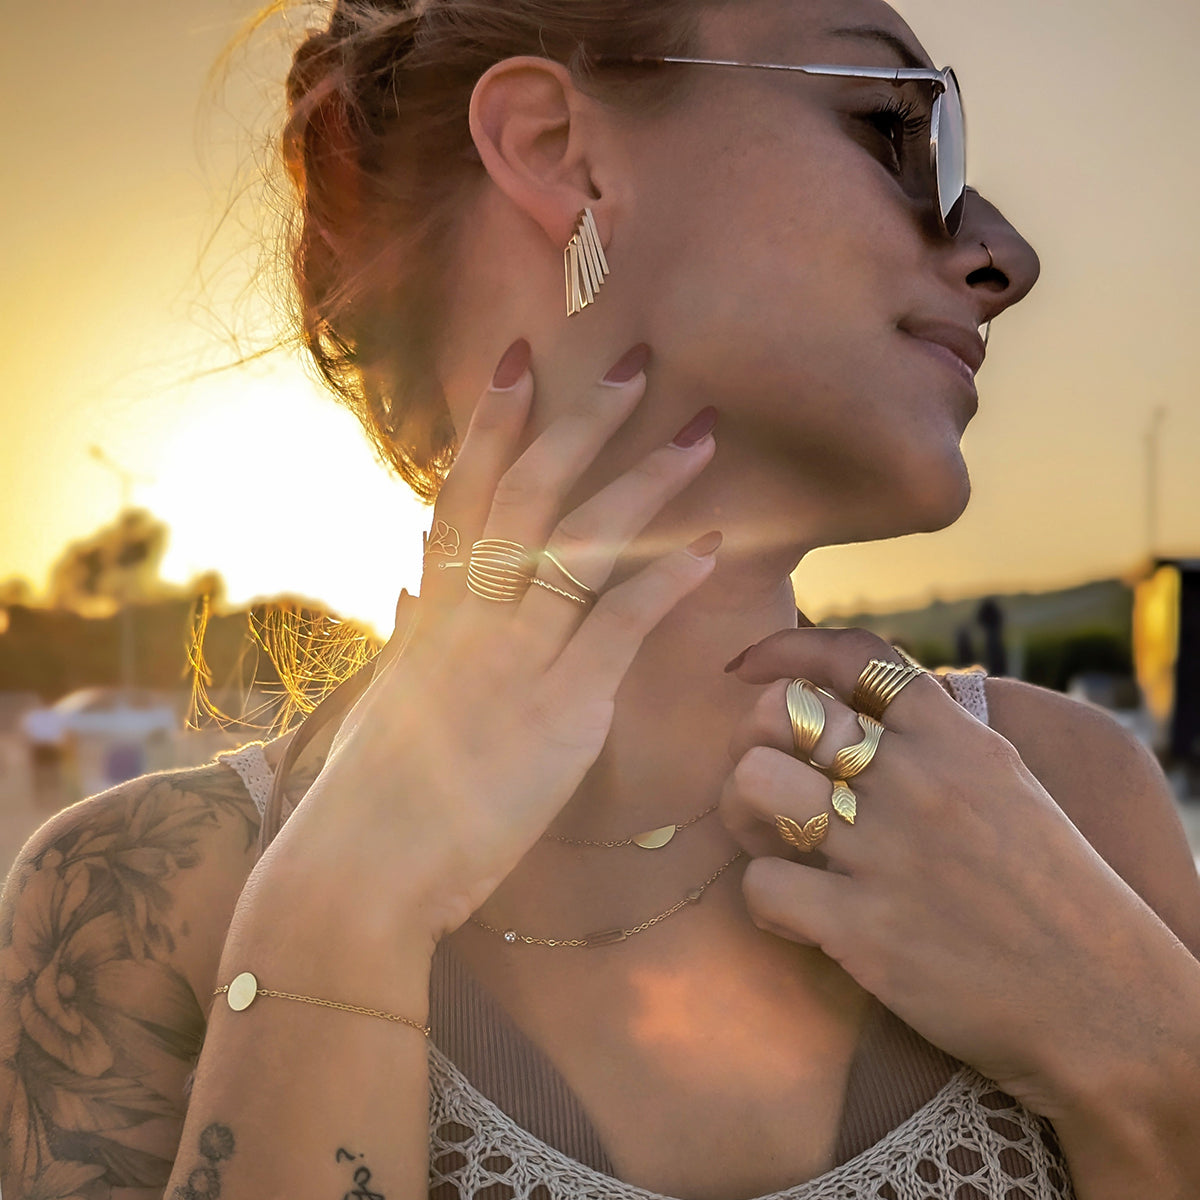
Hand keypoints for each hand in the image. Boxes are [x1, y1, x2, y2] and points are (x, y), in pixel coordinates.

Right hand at [266, 340, 720, 945]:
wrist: (361, 869)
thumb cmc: (368, 794)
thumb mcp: (389, 694)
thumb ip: (411, 633)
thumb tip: (413, 586)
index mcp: (433, 610)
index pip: (465, 492)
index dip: (494, 423)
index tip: (523, 360)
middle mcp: (471, 614)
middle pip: (531, 493)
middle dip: (584, 423)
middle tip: (638, 365)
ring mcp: (515, 654)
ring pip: (583, 543)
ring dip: (646, 483)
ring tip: (699, 435)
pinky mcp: (560, 707)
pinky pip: (619, 624)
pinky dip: (666, 580)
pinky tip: (710, 547)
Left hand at [721, 628, 1176, 1117]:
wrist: (1106, 1006)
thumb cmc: (1054, 897)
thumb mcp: (1008, 787)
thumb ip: (938, 742)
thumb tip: (863, 709)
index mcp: (956, 742)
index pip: (856, 657)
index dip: (788, 649)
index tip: (750, 668)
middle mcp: (916, 782)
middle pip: (781, 714)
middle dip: (753, 741)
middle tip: (768, 781)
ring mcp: (885, 852)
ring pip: (752, 783)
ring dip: (742, 811)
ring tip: (773, 842)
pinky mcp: (862, 928)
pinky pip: (761, 885)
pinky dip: (765, 901)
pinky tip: (798, 918)